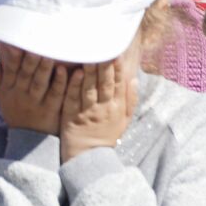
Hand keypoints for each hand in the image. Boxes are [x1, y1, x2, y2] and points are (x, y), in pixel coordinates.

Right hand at [0, 43, 66, 134]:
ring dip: (44, 68)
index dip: (12, 56)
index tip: (14, 42)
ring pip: (40, 83)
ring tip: (49, 54)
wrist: (27, 141)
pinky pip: (56, 94)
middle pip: (25, 74)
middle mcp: (21, 95)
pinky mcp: (50, 110)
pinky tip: (65, 70)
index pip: (10, 70)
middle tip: (35, 43)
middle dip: (29, 59)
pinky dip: (60, 82)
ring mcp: (36, 103)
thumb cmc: (16, 114)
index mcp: (9, 89)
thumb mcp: (3, 98)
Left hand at [59, 47, 137, 163]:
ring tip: (87, 54)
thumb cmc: (106, 136)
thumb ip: (130, 100)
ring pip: (89, 88)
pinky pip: (72, 97)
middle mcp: (103, 108)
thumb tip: (135, 79)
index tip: (116, 52)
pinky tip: (72, 72)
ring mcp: (87, 112)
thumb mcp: (124, 120)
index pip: (119, 84)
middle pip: (105, 83)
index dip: (118, 68)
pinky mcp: (70, 115)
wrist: (88, 158)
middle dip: (104, 65)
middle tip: (101, 47)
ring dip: (89, 71)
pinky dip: (73, 84)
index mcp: (117, 108)